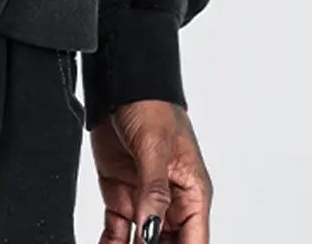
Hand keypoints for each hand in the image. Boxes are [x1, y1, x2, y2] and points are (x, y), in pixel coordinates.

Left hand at [88, 99, 212, 241]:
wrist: (120, 83)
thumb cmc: (150, 104)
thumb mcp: (155, 146)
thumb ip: (154, 191)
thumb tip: (152, 232)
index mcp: (192, 192)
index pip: (195, 241)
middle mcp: (171, 202)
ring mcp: (144, 201)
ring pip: (141, 243)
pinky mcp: (120, 196)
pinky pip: (116, 232)